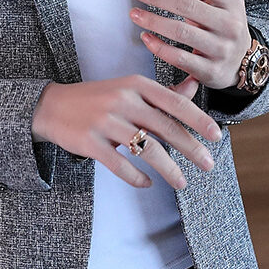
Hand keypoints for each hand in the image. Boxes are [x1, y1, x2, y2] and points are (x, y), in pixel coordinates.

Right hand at [31, 74, 220, 191]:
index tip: (217, 136)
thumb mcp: (129, 89)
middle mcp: (122, 101)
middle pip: (165, 127)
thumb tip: (194, 85)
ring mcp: (105, 121)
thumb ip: (162, 92)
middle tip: (208, 165)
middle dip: (191, 148)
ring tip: (181, 182)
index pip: (174, 102)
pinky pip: (120, 164)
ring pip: (146, 148)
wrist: (51, 106)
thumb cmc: (97, 98)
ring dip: (168, 169)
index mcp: (135, 85)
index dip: (198, 120)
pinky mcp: (90, 142)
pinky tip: (147, 183)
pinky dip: (137, 177)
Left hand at [127, 0, 251, 89]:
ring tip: (134, 14)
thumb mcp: (213, 3)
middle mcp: (230, 25)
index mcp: (232, 3)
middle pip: (188, 6)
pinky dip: (159, 47)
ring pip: (181, 32)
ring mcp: (221, 49)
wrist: (241, 63)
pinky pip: (179, 58)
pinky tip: (146, 37)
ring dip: (153, 21)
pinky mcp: (210, 71)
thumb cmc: (221, 26)